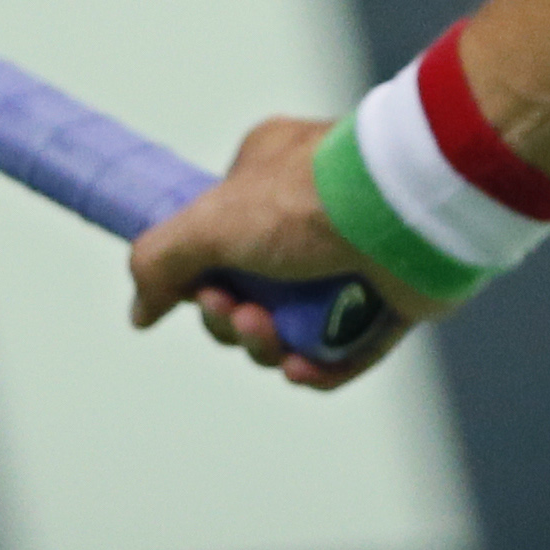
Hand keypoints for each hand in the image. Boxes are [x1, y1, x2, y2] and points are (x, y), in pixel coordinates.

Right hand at [126, 114, 436, 388]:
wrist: (407, 209)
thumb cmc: (309, 199)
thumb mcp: (211, 220)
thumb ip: (160, 261)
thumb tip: (142, 311)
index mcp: (269, 180)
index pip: (219, 246)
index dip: (203, 284)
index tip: (203, 293)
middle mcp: (311, 217)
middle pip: (251, 295)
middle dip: (235, 322)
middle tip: (243, 315)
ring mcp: (354, 259)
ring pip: (296, 327)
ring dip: (271, 347)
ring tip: (276, 339)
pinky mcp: (392, 298)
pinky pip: (348, 349)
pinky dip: (321, 368)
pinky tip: (305, 369)